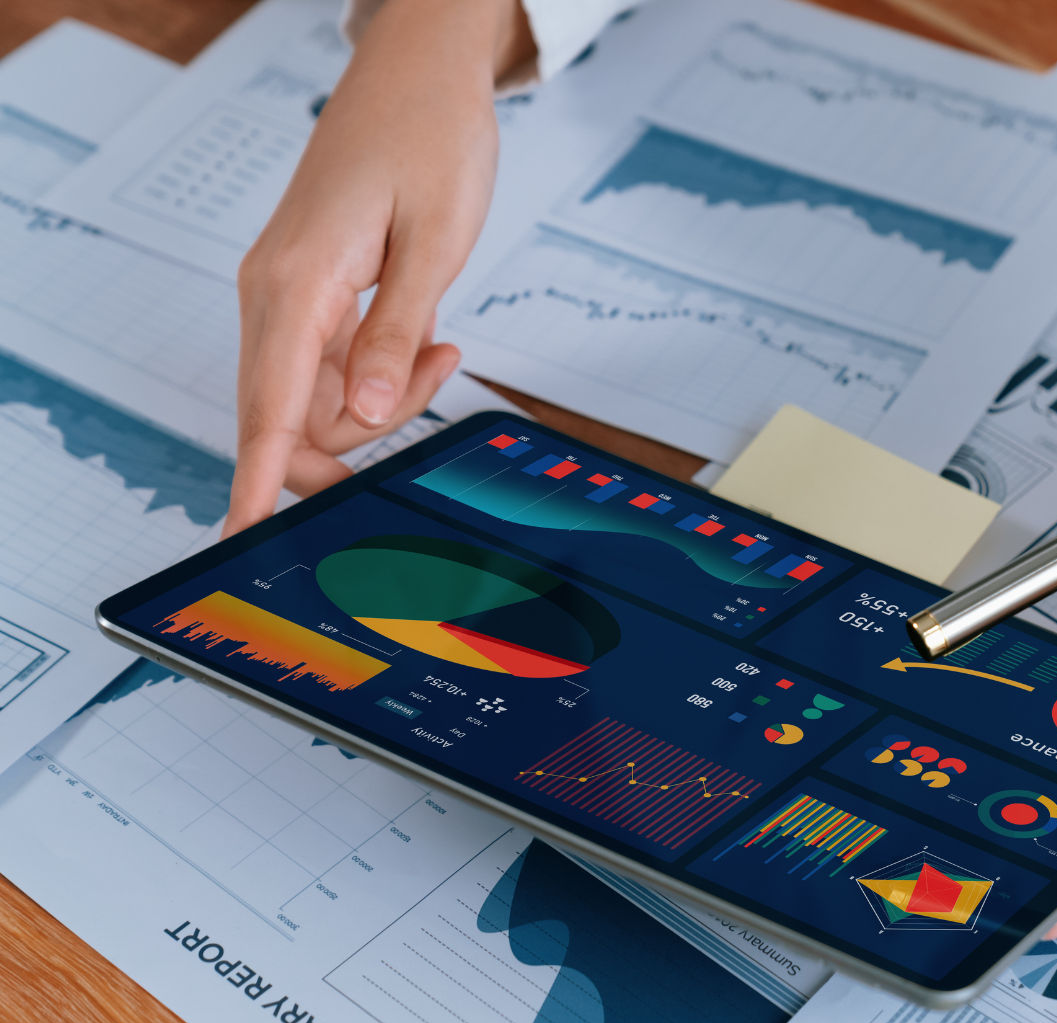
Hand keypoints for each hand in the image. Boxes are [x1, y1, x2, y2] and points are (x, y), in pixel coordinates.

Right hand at [226, 0, 533, 534]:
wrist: (419, 79)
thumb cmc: (430, 141)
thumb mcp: (435, 242)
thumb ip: (396, 333)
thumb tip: (365, 414)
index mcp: (296, 284)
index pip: (268, 409)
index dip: (259, 480)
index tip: (244, 538)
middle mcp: (273, 294)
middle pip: (290, 418)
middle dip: (360, 436)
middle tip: (435, 377)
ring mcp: (285, 294)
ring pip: (316, 398)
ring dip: (381, 397)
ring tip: (441, 342)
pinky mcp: (306, 292)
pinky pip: (330, 366)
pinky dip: (379, 371)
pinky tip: (427, 338)